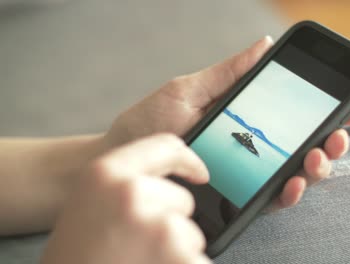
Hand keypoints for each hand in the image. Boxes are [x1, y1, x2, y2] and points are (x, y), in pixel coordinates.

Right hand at [41, 135, 210, 263]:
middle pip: (182, 200)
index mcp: (105, 174)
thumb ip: (122, 187)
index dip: (187, 161)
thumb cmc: (74, 258)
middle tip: (135, 247)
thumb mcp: (87, 206)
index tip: (199, 173)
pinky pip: (198, 261)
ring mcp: (159, 228)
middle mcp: (132, 193)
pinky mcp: (180, 259)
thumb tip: (161, 185)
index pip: (165, 146)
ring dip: (176, 253)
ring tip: (140, 263)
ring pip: (192, 235)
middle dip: (169, 225)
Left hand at [107, 36, 349, 210]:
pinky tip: (293, 182)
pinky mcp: (238, 195)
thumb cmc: (151, 122)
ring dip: (318, 165)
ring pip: (297, 171)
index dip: (329, 109)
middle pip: (306, 142)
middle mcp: (255, 146)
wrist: (123, 158)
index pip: (297, 113)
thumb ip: (228, 74)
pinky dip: (289, 191)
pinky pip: (272, 197)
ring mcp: (249, 172)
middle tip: (340, 132)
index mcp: (249, 117)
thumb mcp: (189, 91)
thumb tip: (264, 45)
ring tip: (318, 155)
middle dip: (333, 138)